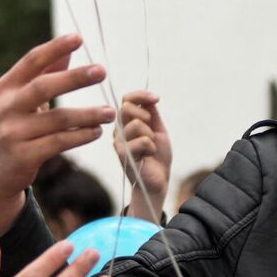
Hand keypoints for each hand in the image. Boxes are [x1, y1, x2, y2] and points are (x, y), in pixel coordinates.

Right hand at [0, 36, 114, 235]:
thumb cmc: (10, 129)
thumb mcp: (18, 100)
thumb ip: (43, 75)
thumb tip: (69, 49)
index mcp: (5, 88)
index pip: (31, 61)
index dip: (54, 48)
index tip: (78, 37)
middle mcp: (6, 107)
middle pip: (43, 87)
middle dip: (74, 78)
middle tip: (101, 71)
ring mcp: (13, 133)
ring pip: (58, 119)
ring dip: (88, 114)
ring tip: (110, 112)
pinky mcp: (23, 156)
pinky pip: (59, 143)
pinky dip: (81, 136)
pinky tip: (96, 132)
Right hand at [115, 90, 171, 222]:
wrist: (158, 180)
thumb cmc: (157, 157)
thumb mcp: (158, 130)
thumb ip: (152, 114)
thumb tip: (149, 98)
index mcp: (126, 122)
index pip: (127, 100)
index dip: (141, 95)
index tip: (156, 99)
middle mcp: (119, 130)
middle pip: (126, 108)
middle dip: (145, 116)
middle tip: (151, 130)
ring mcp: (119, 142)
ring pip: (136, 125)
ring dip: (151, 136)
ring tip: (150, 148)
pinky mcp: (124, 154)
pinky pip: (143, 141)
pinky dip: (152, 148)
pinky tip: (149, 156)